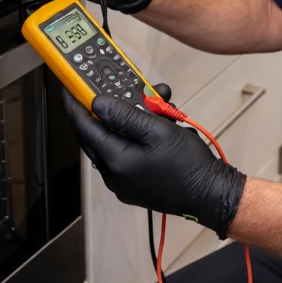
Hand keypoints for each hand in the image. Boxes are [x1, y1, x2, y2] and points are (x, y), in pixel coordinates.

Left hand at [63, 85, 246, 237]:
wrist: (211, 195)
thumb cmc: (187, 164)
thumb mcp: (157, 131)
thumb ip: (124, 115)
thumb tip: (97, 103)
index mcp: (114, 160)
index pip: (84, 127)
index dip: (75, 104)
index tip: (70, 87)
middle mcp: (113, 175)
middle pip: (98, 134)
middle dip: (108, 109)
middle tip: (115, 89)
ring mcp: (123, 182)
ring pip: (115, 142)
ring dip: (129, 121)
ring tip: (154, 105)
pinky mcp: (135, 185)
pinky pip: (127, 154)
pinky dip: (136, 137)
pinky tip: (157, 124)